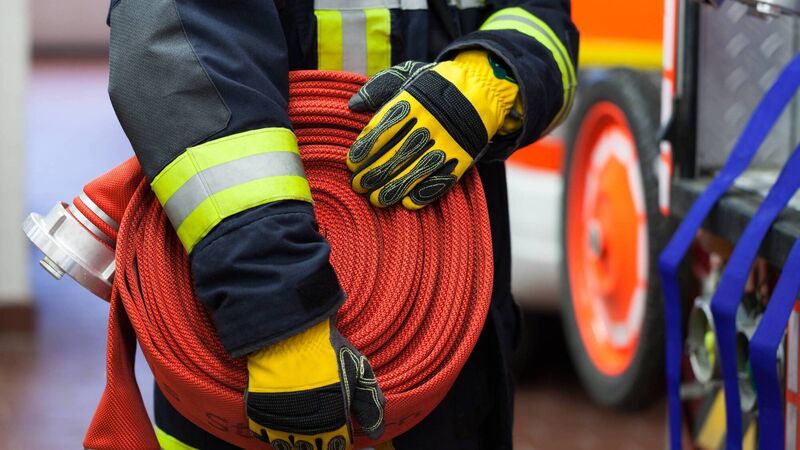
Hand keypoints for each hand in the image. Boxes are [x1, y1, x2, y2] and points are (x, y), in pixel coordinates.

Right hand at [246, 318, 384, 449]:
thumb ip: (371, 406)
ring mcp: (279, 424)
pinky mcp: (258, 414)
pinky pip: (266, 434)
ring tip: (301, 418)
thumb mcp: (360, 372)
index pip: (337, 447)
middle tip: (319, 420)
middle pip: (312, 449)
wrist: (291, 333)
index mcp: (333, 423)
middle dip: (318, 440)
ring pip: (288, 445)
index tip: (338, 428)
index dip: (339, 438)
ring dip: (295, 437)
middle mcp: (306, 430)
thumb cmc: (329, 351)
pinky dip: (273, 429)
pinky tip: (282, 415)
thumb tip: (375, 435)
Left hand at [347, 50, 520, 209]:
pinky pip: (443, 179)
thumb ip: (378, 88)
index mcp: (412, 101)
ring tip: (377, 199)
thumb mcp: (407, 75)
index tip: (352, 164)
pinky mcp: (463, 157)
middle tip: (358, 186)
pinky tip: (408, 202)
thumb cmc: (434, 85)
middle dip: (375, 173)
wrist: (481, 88)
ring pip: (418, 170)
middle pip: (398, 153)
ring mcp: (448, 141)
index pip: (383, 129)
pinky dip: (426, 193)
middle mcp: (430, 122)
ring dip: (395, 188)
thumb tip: (352, 106)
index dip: (365, 149)